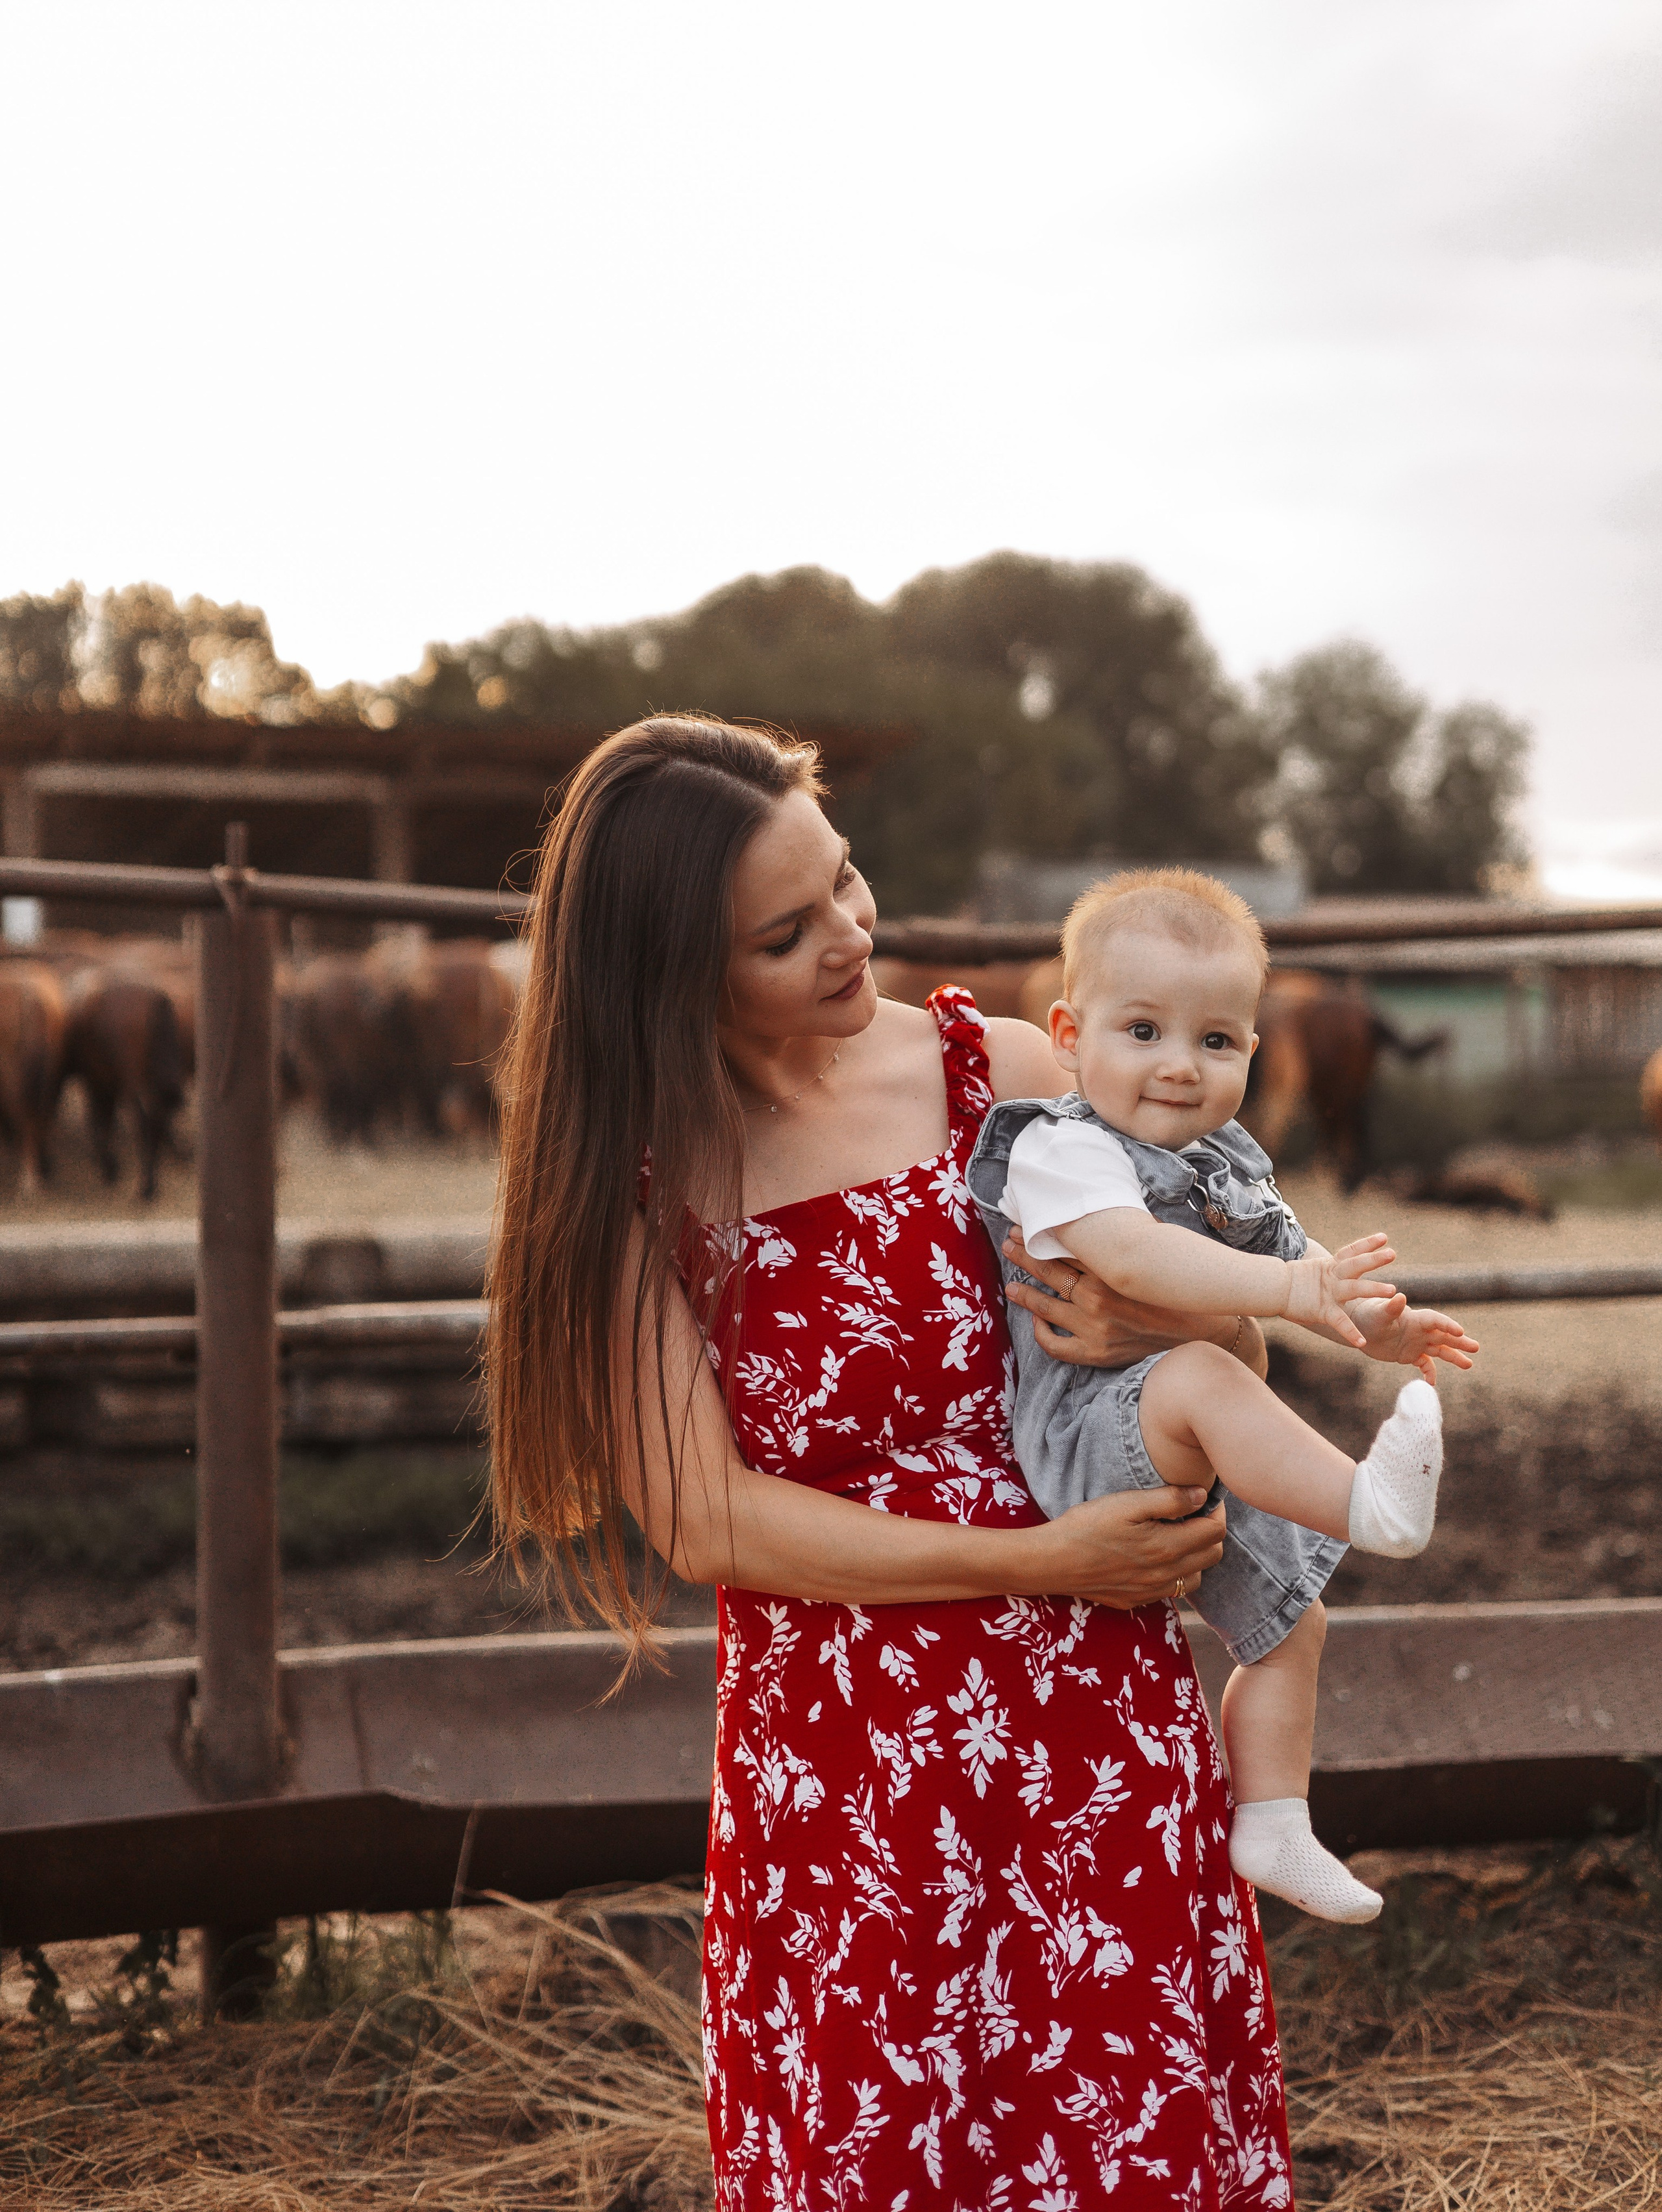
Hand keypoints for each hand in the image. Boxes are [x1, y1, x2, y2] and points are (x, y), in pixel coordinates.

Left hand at [1004, 1229, 1230, 1368]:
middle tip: (1008, 1245)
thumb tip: (1105, 1214)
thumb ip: (1127, 1237)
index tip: (1020, 1227)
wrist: (1202, 1333)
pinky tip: (1036, 1323)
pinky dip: (1042, 1334)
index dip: (1038, 1236)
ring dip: (1025, 1294)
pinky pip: (1057, 1346)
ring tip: (1012, 1286)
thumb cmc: (1177, 1290)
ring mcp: (1094, 1328)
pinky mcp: (1096, 1353)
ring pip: (1046, 1307)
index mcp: (1110, 1270)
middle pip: (1049, 1272)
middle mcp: (1098, 1298)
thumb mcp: (1155, 1253)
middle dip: (1024, 1256)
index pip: (1063, 1247)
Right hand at [1022, 1484, 1225, 1607]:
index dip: (1217, 1511)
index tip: (1206, 1497)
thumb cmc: (1087, 1526)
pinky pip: (1171, 1590)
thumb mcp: (1127, 1503)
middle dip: (1211, 1532)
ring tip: (1177, 1534)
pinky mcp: (1136, 1600)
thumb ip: (1169, 1499)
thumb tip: (1203, 1495)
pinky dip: (1175, 1573)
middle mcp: (1166, 1574)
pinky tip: (1155, 1556)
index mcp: (1168, 1547)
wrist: (1053, 1562)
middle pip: (1213, 1556)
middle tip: (1193, 1513)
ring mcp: (1152, 1591)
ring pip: (1196, 1577)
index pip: (1215, 1532)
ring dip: (1196, 1555)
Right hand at [1281, 1233, 1397, 1347]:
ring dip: (1373, 1288)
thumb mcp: (1313, 1273)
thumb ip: (1327, 1271)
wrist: (1270, 1290)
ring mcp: (1328, 1293)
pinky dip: (1350, 1332)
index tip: (1384, 1237)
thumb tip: (1335, 1268)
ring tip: (1392, 1290)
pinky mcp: (1321, 1310)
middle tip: (1392, 1253)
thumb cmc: (1289, 1283)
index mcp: (1329, 1266)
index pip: (1351, 1251)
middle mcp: (1331, 1276)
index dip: (1367, 1244)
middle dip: (1374, 1259)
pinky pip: (1339, 1322)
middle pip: (1356, 1264)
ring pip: (1354, 1288)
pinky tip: (1362, 1341)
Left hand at [1349, 1292, 1478, 1382]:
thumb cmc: (1368, 1315)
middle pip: (1444, 1336)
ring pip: (1440, 1350)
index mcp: (1415, 1318)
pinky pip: (1425, 1364)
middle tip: (1476, 1348)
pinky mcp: (1410, 1355)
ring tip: (1469, 1364)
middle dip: (1460, 1342)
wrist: (1359, 1326)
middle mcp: (1420, 1330)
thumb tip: (1400, 1297)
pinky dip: (1429, 1373)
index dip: (1447, 1325)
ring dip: (1454, 1357)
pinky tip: (1432, 1383)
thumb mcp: (1379, 1314)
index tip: (1460, 1331)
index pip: (1436, 1320)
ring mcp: (1416, 1343)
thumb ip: (1391, 1308)